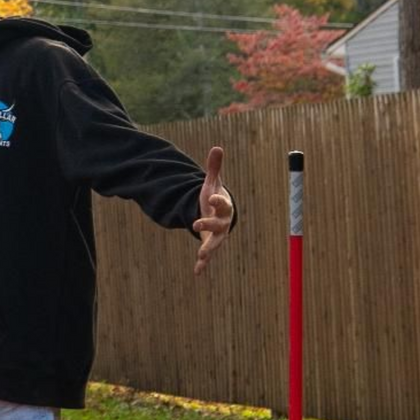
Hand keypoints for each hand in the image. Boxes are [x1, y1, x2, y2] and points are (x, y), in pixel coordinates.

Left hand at [191, 144, 232, 275]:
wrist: (220, 216)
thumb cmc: (215, 200)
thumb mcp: (212, 184)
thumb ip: (214, 168)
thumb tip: (217, 147)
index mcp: (224, 207)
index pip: (222, 203)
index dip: (217, 200)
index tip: (211, 196)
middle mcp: (223, 223)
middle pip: (218, 225)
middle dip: (207, 224)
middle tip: (195, 223)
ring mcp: (217, 236)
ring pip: (215, 243)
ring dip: (208, 249)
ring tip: (201, 255)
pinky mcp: (210, 245)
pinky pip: (208, 256)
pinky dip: (203, 264)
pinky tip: (197, 272)